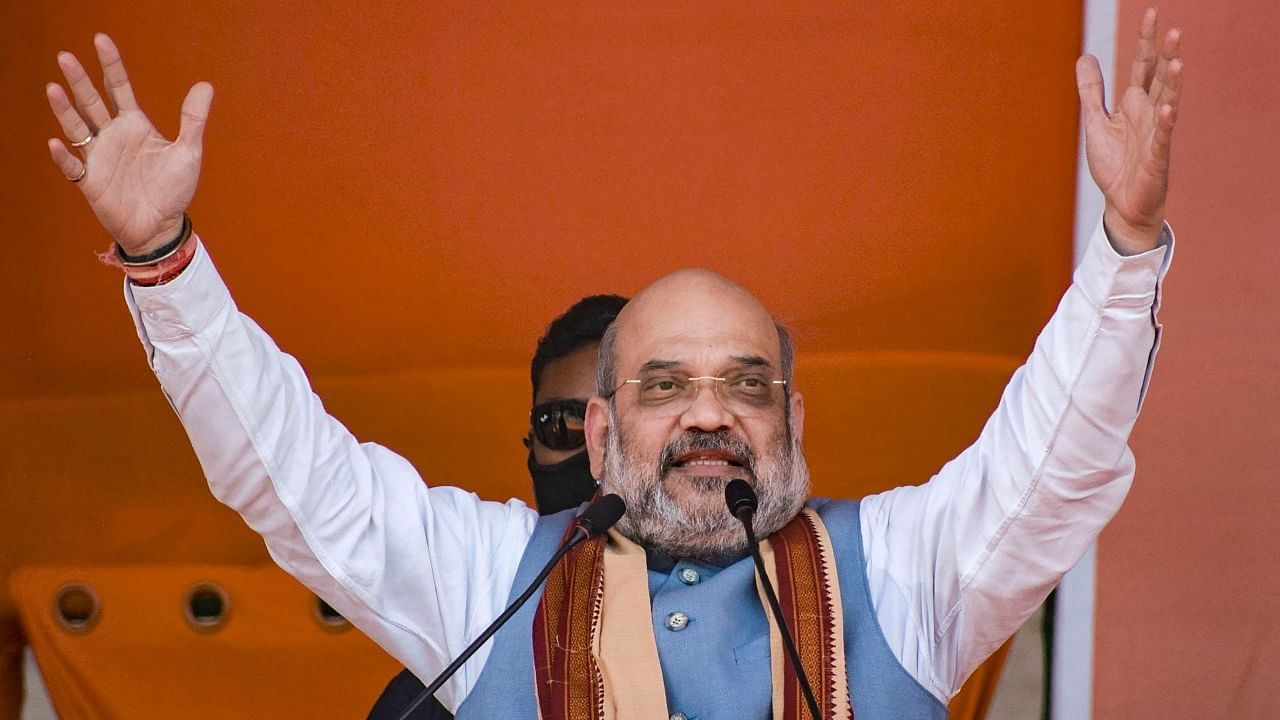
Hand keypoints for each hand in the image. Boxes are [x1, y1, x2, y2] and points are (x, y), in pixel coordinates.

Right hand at [46, 34, 212, 254]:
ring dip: (64, 110)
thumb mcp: (188, 152)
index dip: (111, 65)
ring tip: (54, 89)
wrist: (162, 225)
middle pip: (92, 102)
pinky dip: (64, 156)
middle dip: (80, 81)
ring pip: (76, 128)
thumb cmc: (174, 189)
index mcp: (135, 125)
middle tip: (66, 57)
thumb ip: (193, 119)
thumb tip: (206, 85)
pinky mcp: (90, 182)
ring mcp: (99, 157)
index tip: (101, 40)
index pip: (118, 88)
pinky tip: (56, 143)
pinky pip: (72, 166)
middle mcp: (112, 136)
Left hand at [1077, 7, 1182, 254]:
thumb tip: (1085, 56)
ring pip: (1167, 104)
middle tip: (1174, 30)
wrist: (1122, 204)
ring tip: (1178, 61)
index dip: (1146, 41)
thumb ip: (1092, 91)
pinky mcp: (1156, 158)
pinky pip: (1162, 138)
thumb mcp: (1096, 122)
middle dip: (1166, 56)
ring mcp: (1155, 134)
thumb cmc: (1114, 164)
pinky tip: (1167, 109)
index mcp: (1134, 104)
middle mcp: (1149, 114)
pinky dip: (1164, 124)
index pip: (1143, 66)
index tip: (1152, 14)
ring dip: (1173, 84)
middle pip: (1159, 79)